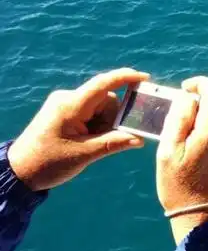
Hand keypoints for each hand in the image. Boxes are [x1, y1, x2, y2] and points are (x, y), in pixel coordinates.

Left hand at [8, 68, 149, 190]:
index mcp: (71, 106)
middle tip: (105, 141)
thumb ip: (113, 144)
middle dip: (113, 120)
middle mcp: (68, 99)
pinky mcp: (65, 112)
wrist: (19, 171)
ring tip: (91, 145)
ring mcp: (66, 105)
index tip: (145, 78)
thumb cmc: (47, 163)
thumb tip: (139, 139)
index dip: (126, 78)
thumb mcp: (84, 155)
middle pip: (107, 101)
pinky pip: (91, 113)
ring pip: (101, 108)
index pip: (103, 84)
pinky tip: (87, 141)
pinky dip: (96, 126)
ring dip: (104, 126)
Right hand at [156, 76, 207, 243]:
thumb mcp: (168, 151)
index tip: (185, 90)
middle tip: (176, 135)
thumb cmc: (181, 186)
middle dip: (195, 115)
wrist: (206, 218)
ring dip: (202, 132)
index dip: (199, 83)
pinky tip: (200, 164)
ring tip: (187, 156)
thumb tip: (188, 97)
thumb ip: (179, 119)